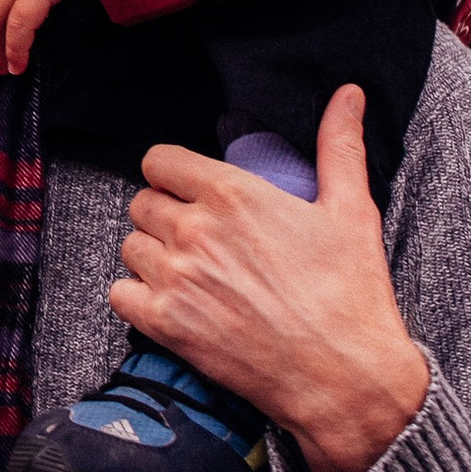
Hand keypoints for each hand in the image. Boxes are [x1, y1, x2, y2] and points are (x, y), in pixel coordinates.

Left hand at [109, 87, 430, 471]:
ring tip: (193, 276)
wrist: (347, 378)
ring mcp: (176, 277)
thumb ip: (338, 145)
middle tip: (201, 242)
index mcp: (231, 192)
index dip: (174, 176)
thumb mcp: (351, 210)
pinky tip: (174, 306)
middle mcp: (194, 229)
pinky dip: (138, 299)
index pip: (159, 160)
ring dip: (153, 258)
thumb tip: (349, 93)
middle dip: (166, 217)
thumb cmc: (351, 294)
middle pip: (143, 202)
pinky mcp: (166, 324)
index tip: (194, 194)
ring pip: (131, 247)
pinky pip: (120, 294)